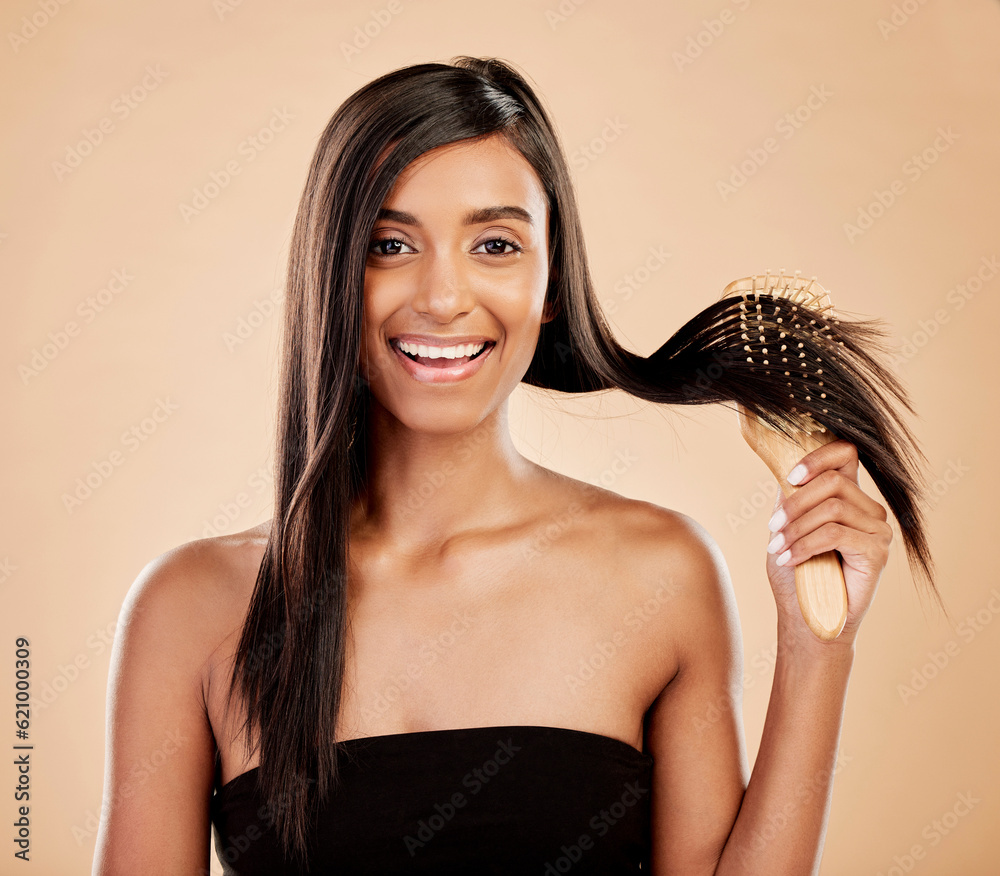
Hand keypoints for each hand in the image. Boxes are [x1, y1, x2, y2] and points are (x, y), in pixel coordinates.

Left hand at [763, 438, 892, 647]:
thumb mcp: (787, 527)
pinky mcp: (877, 551)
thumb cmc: (796, 573)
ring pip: (832, 507)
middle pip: (833, 481)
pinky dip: (805, 545)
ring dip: (796, 528)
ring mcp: (877, 530)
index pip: (845, 453)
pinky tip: (789, 559)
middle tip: (771, 529)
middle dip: (794, 504)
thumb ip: (790, 497)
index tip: (790, 476)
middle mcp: (868, 510)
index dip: (818, 457)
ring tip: (776, 548)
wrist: (806, 617)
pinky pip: (835, 534)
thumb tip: (785, 467)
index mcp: (848, 497)